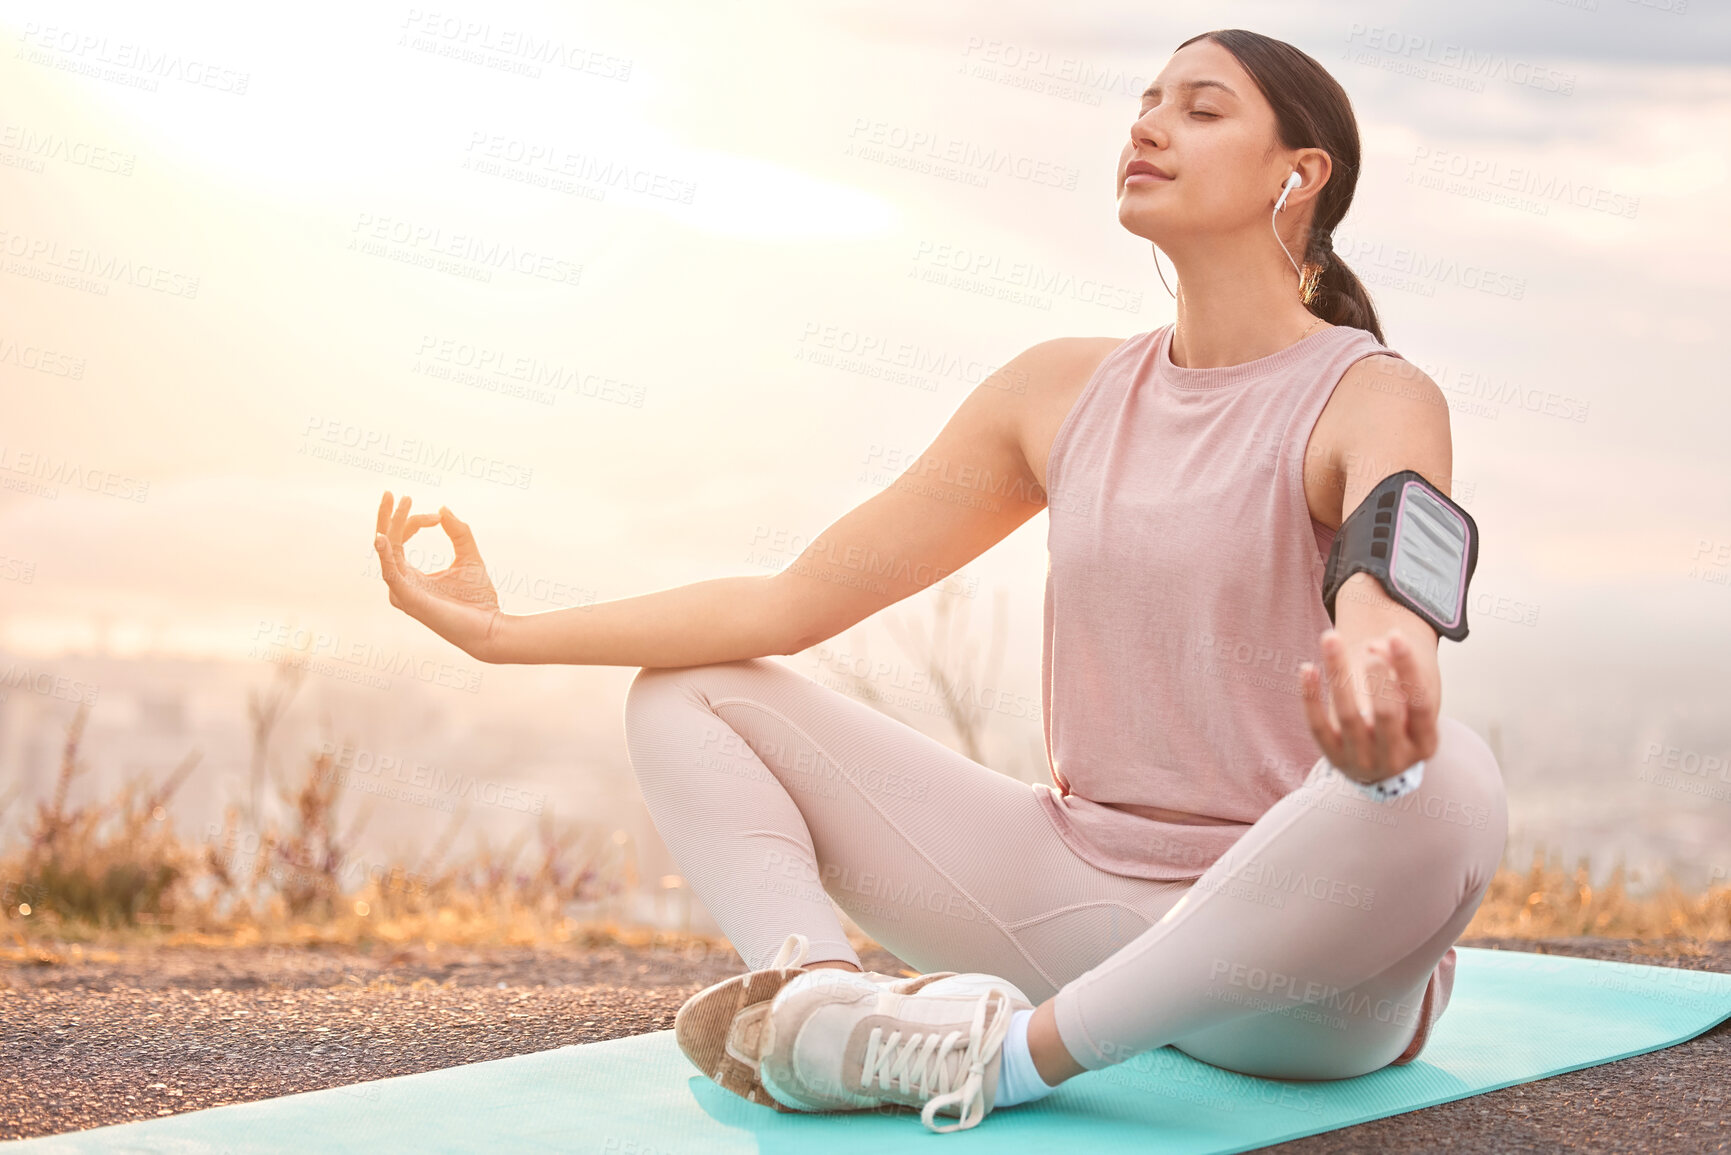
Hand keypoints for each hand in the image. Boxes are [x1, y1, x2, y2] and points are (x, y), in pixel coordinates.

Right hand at [373, 491, 502, 659]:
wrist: (491, 627)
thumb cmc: (478, 599)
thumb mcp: (469, 557)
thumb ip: (458, 533)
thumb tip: (443, 508)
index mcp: (411, 576)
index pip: (400, 541)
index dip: (414, 522)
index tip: (437, 517)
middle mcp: (402, 584)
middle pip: (387, 544)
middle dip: (388, 517)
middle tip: (390, 492)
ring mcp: (404, 593)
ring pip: (389, 553)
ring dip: (390, 526)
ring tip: (394, 502)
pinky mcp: (411, 600)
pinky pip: (391, 574)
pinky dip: (385, 555)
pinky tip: (383, 536)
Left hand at [1299, 628, 1436, 783]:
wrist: (1380, 760)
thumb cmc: (1400, 720)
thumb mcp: (1410, 701)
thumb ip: (1399, 671)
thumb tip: (1375, 646)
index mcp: (1424, 743)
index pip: (1420, 704)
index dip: (1407, 667)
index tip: (1394, 634)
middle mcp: (1396, 759)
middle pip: (1386, 714)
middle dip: (1378, 676)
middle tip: (1368, 648)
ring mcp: (1363, 762)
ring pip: (1348, 715)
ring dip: (1339, 674)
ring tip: (1331, 639)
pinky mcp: (1333, 758)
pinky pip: (1317, 726)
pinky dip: (1310, 696)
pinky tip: (1307, 668)